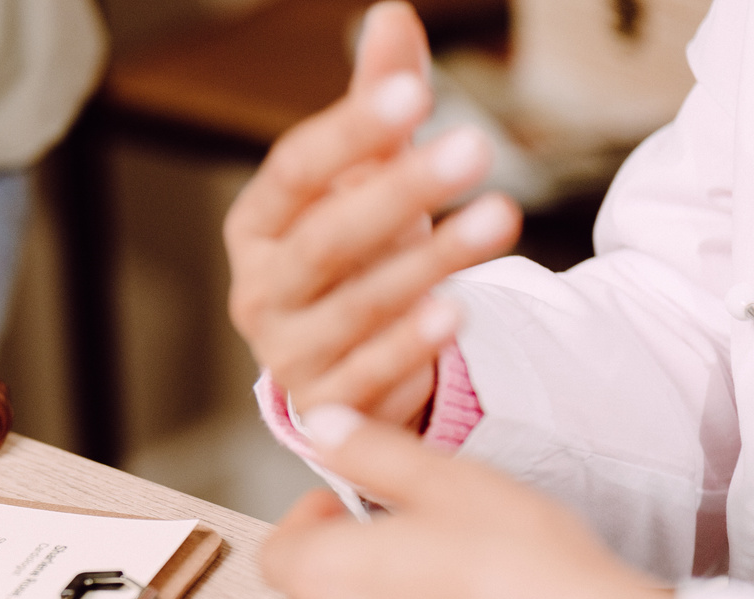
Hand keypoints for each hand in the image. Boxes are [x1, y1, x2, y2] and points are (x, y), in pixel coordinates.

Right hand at [224, 1, 521, 429]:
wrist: (348, 363)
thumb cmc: (354, 258)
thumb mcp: (365, 182)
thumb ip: (376, 110)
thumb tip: (392, 16)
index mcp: (255, 227)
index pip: (294, 172)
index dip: (352, 131)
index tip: (414, 93)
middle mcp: (258, 292)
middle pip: (325, 240)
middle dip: (400, 192)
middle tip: (475, 144)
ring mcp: (287, 353)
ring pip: (354, 307)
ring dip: (428, 264)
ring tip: (498, 218)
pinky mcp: (327, 406)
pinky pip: (367, 375)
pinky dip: (411, 346)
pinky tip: (456, 313)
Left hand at [259, 406, 672, 598]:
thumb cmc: (526, 569)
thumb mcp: (449, 482)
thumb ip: (371, 451)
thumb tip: (322, 424)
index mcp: (323, 578)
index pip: (277, 551)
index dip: (310, 522)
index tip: (353, 507)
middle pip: (311, 598)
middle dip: (345, 565)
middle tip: (413, 542)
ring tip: (449, 591)